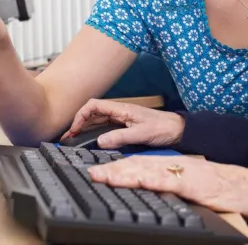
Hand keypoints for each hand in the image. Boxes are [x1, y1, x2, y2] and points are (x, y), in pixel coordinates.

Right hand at [61, 99, 184, 148]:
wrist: (178, 130)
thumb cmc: (164, 128)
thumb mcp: (141, 134)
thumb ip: (120, 137)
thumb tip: (100, 141)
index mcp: (122, 109)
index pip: (94, 106)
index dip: (80, 115)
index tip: (74, 129)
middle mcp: (120, 112)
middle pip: (93, 113)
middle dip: (78, 123)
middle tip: (68, 138)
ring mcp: (122, 119)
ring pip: (98, 121)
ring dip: (85, 128)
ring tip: (74, 140)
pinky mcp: (125, 126)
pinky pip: (105, 127)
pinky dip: (94, 133)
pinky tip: (90, 141)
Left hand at [88, 156, 247, 219]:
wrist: (245, 187)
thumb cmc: (218, 189)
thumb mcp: (188, 187)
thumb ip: (168, 187)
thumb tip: (146, 192)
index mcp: (172, 167)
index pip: (139, 165)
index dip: (117, 168)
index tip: (98, 173)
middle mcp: (174, 166)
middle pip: (137, 165)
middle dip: (112, 169)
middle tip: (91, 174)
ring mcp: (182, 173)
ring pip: (147, 170)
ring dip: (123, 173)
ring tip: (104, 177)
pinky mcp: (192, 183)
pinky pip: (168, 181)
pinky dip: (151, 180)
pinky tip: (137, 181)